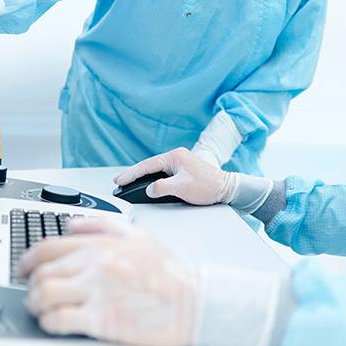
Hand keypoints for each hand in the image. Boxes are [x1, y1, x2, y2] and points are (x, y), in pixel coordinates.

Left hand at [19, 217, 196, 345]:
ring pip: (44, 294)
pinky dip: (49, 323)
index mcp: (101, 245)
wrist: (193, 302)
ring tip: (41, 309)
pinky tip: (55, 323)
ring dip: (36, 304)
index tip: (23, 269)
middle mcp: (95, 265)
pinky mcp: (102, 321)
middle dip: (31, 284)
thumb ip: (101, 226)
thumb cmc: (169, 273)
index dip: (27, 260)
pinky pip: (59, 320)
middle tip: (35, 292)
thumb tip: (71, 224)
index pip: (48, 247)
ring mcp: (98, 293)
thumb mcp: (138, 237)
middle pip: (41, 272)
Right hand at [115, 147, 236, 205]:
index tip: (119, 179)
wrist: (227, 188)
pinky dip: (152, 178)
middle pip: (149, 166)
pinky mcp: (183, 170)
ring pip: (155, 170)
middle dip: (134, 174)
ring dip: (142, 176)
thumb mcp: (182, 188)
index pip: (147, 165)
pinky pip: (162, 173)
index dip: (131, 173)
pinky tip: (146, 183)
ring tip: (128, 183)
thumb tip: (149, 189)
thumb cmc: (208, 186)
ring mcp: (180, 163)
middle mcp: (176, 156)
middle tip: (119, 182)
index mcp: (174, 156)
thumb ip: (162, 188)